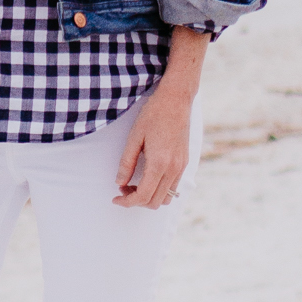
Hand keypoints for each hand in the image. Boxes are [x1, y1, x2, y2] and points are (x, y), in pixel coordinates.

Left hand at [114, 28, 206, 206]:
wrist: (176, 100)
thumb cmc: (154, 114)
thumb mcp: (134, 137)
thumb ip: (127, 163)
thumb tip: (120, 182)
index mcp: (159, 163)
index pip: (143, 195)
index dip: (127, 202)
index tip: (116, 198)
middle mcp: (173, 169)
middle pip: (155, 201)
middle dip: (136, 201)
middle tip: (123, 188)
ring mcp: (181, 167)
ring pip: (166, 198)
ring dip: (149, 197)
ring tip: (135, 183)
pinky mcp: (185, 162)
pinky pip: (174, 187)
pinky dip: (160, 190)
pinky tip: (149, 177)